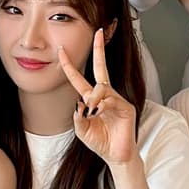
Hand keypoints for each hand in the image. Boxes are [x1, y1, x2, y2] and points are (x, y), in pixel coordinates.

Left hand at [59, 29, 137, 165]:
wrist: (116, 156)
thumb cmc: (100, 142)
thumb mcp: (81, 130)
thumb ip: (78, 116)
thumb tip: (81, 102)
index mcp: (92, 99)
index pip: (79, 79)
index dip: (69, 66)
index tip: (61, 51)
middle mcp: (105, 96)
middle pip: (101, 68)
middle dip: (99, 49)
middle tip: (98, 32)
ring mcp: (117, 100)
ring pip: (102, 87)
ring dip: (93, 98)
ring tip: (92, 112)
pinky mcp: (126, 107)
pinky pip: (111, 100)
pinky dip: (102, 106)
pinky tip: (99, 113)